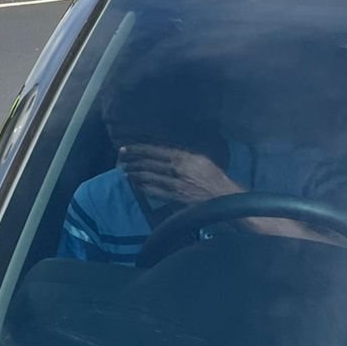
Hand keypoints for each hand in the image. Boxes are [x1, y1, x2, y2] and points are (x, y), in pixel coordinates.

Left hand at [119, 144, 240, 205]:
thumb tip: (164, 151)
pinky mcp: (178, 197)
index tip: (126, 148)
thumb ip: (183, 155)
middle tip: (120, 160)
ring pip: (151, 177)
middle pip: (150, 163)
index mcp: (185, 157)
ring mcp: (178, 184)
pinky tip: (137, 186)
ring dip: (136, 174)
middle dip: (133, 161)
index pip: (156, 151)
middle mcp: (180, 169)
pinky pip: (157, 192)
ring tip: (125, 171)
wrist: (226, 197)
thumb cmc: (215, 178)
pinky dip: (145, 188)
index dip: (139, 149)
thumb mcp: (201, 160)